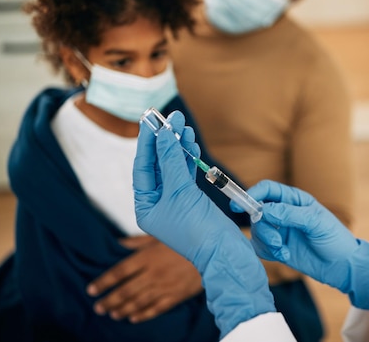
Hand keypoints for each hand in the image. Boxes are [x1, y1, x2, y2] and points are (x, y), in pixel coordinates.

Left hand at [87, 235, 202, 322]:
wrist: (213, 251)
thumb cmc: (186, 239)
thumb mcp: (161, 234)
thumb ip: (139, 241)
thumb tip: (120, 243)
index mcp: (147, 257)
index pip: (119, 272)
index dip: (103, 282)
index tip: (92, 289)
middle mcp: (153, 274)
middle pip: (125, 291)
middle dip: (109, 300)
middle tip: (98, 307)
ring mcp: (164, 287)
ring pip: (138, 302)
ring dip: (122, 309)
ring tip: (112, 314)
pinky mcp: (176, 296)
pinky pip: (156, 309)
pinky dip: (143, 314)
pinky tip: (133, 318)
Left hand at [133, 111, 275, 336]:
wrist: (225, 252)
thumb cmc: (199, 229)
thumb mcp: (181, 192)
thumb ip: (171, 161)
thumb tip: (163, 134)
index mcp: (145, 206)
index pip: (143, 167)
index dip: (148, 143)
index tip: (152, 122)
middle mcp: (157, 203)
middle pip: (157, 164)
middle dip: (165, 141)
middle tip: (171, 117)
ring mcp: (175, 201)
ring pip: (173, 166)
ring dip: (178, 146)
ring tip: (183, 126)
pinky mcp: (192, 199)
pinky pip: (186, 173)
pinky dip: (188, 158)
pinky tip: (191, 143)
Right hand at [248, 180, 368, 308]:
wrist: (342, 266)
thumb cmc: (334, 239)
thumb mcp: (316, 222)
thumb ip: (290, 214)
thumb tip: (265, 210)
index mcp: (294, 200)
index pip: (267, 189)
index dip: (252, 194)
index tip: (239, 205)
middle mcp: (284, 212)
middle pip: (258, 212)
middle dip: (263, 227)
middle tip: (277, 240)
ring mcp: (280, 230)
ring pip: (258, 230)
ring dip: (267, 242)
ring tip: (283, 250)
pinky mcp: (278, 247)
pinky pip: (261, 247)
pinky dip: (268, 252)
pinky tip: (285, 256)